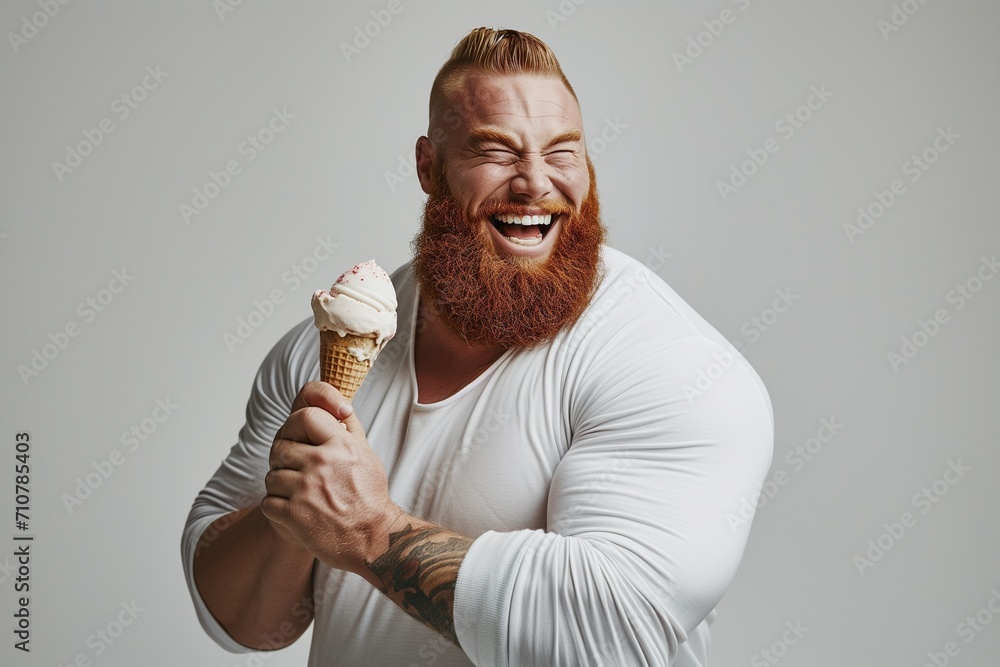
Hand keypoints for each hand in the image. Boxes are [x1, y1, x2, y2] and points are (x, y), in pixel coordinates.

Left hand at [261, 381, 401, 573]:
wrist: (374, 538)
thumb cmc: (370, 496)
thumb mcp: (366, 455)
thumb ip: (350, 428)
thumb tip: (340, 405)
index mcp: (341, 444)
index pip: (304, 416)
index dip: (295, 426)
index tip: (298, 440)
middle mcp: (322, 463)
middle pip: (279, 447)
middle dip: (284, 461)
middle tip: (296, 473)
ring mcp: (306, 489)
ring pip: (271, 476)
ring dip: (280, 487)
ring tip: (299, 496)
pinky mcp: (293, 514)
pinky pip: (267, 503)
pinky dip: (277, 509)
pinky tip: (295, 512)